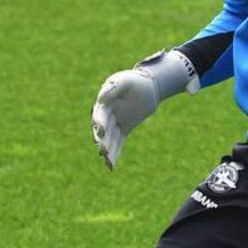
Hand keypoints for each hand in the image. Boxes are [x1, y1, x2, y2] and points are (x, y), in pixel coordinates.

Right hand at [91, 49, 198, 169]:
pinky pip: (118, 143)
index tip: (101, 131)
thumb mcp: (124, 81)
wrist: (148, 86)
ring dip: (107, 151)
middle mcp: (106, 115)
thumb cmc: (133, 81)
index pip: (99, 115)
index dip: (100, 123)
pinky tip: (111, 166)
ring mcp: (114, 124)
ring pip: (109, 140)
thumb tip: (100, 99)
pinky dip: (115, 154)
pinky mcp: (124, 129)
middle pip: (102, 131)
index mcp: (103, 104)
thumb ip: (112, 88)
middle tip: (103, 151)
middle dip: (102, 141)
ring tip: (107, 162)